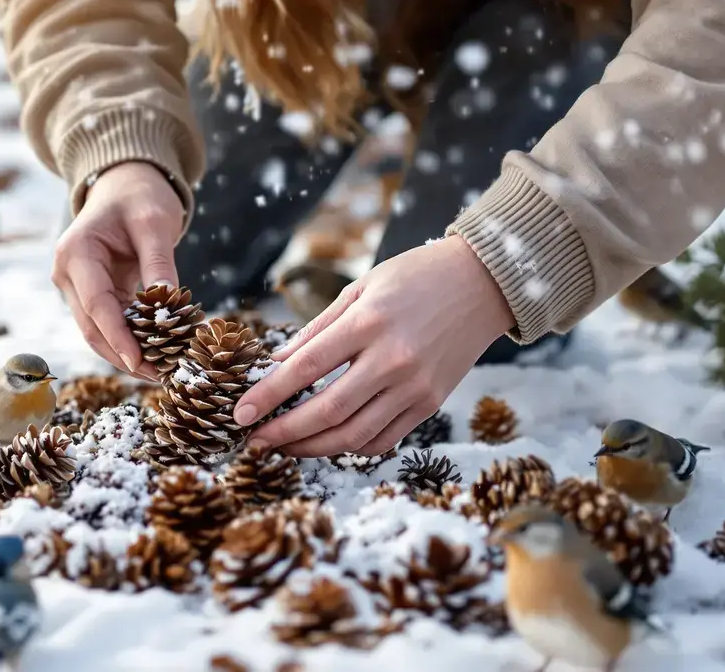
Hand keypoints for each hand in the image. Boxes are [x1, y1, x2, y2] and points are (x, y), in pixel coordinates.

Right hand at [53, 161, 184, 379]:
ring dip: (127, 353)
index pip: (97, 305)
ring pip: (98, 332)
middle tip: (160, 375)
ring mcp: (77, 287)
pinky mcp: (93, 294)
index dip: (118, 337)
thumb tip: (169, 306)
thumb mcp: (155, 223)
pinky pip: (110, 324)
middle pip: (92, 327)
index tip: (140, 362)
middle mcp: (68, 274)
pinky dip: (132, 340)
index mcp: (76, 253)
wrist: (126, 183)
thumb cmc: (139, 195)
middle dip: (124, 355)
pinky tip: (158, 354)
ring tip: (162, 371)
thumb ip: (159, 264)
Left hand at [233, 235, 515, 456]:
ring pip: (353, 435)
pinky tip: (326, 443)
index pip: (304, 369)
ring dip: (311, 448)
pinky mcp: (431, 403)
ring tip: (283, 447)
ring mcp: (415, 387)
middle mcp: (393, 359)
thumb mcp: (361, 287)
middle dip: (283, 432)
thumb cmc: (415, 277)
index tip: (239, 414)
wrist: (484, 282)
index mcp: (368, 323)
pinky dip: (349, 448)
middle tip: (254, 440)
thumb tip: (276, 364)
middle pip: (326, 411)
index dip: (268, 396)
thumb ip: (317, 329)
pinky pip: (383, 439)